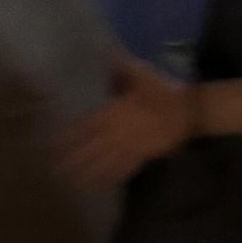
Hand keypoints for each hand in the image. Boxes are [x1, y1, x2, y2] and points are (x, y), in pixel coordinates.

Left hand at [54, 65, 193, 187]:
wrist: (189, 111)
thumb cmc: (162, 91)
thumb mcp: (140, 74)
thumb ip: (120, 69)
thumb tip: (106, 58)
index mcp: (112, 113)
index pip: (84, 127)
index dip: (67, 138)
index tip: (51, 147)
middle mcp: (117, 133)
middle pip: (90, 150)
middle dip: (72, 161)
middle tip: (55, 172)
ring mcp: (130, 147)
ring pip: (104, 163)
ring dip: (87, 174)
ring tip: (71, 184)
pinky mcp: (143, 156)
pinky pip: (124, 169)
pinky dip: (111, 177)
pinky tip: (100, 184)